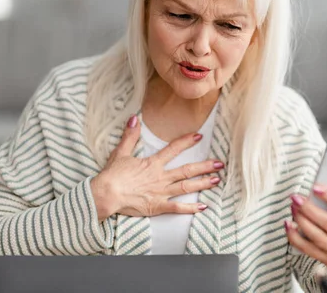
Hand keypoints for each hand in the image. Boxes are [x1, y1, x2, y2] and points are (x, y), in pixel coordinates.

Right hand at [90, 114, 223, 220]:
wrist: (106, 194)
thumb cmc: (112, 175)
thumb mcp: (121, 152)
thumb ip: (130, 136)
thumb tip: (134, 118)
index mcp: (153, 164)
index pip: (173, 149)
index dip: (187, 142)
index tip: (199, 136)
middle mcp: (161, 177)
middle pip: (187, 170)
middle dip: (205, 166)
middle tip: (220, 164)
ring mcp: (161, 192)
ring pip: (187, 187)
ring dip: (203, 183)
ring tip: (217, 180)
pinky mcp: (158, 206)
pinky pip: (178, 207)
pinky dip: (191, 208)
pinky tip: (203, 207)